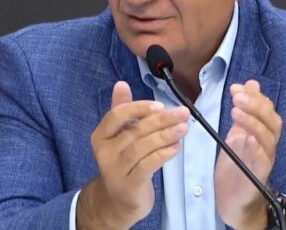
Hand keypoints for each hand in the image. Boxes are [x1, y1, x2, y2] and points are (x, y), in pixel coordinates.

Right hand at [77, 81, 189, 228]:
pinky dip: (163, 154)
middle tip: (183, 113)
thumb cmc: (123, 162)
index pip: (117, 115)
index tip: (160, 105)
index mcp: (101, 135)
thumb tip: (121, 84)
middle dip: (161, 120)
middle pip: (134, 131)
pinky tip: (176, 147)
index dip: (138, 108)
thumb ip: (122, 110)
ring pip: (141, 148)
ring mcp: (115, 169)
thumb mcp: (120, 135)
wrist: (117, 201)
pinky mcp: (129, 184)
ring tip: (184, 128)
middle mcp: (105, 151)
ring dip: (165, 135)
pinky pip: (147, 166)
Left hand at [215, 80, 282, 229]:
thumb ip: (244, 110)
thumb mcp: (237, 132)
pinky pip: (263, 161)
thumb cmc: (237, 164)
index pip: (267, 110)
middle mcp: (267, 145)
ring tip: (236, 112)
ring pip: (268, 138)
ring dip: (253, 123)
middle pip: (271, 122)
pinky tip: (249, 139)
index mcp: (263, 133)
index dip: (255, 97)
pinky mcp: (258, 176)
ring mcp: (264, 160)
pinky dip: (257, 149)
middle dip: (255, 106)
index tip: (236, 88)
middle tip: (237, 97)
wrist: (234, 199)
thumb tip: (251, 83)